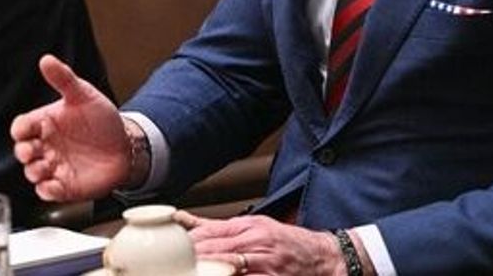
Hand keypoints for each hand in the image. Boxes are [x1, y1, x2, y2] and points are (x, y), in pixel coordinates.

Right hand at [9, 54, 129, 200]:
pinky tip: (53, 184)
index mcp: (46, 123)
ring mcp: (54, 166)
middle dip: (23, 152)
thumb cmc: (102, 120)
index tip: (25, 130)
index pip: (22, 127)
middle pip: (23, 151)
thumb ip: (64, 79)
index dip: (20, 130)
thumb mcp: (84, 95)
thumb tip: (46, 60)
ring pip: (33, 173)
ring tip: (46, 166)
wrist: (126, 146)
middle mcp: (46, 146)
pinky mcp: (65, 185)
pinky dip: (47, 191)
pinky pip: (48, 192)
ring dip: (34, 171)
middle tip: (32, 151)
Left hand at [176, 211, 362, 275]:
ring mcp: (265, 266)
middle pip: (213, 252)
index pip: (207, 234)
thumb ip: (220, 227)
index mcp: (248, 228)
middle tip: (168, 267)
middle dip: (189, 261)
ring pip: (227, 270)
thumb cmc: (287, 242)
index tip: (167, 249)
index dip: (185, 244)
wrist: (325, 257)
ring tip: (186, 272)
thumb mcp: (255, 225)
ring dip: (205, 271)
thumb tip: (185, 221)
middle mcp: (255, 245)